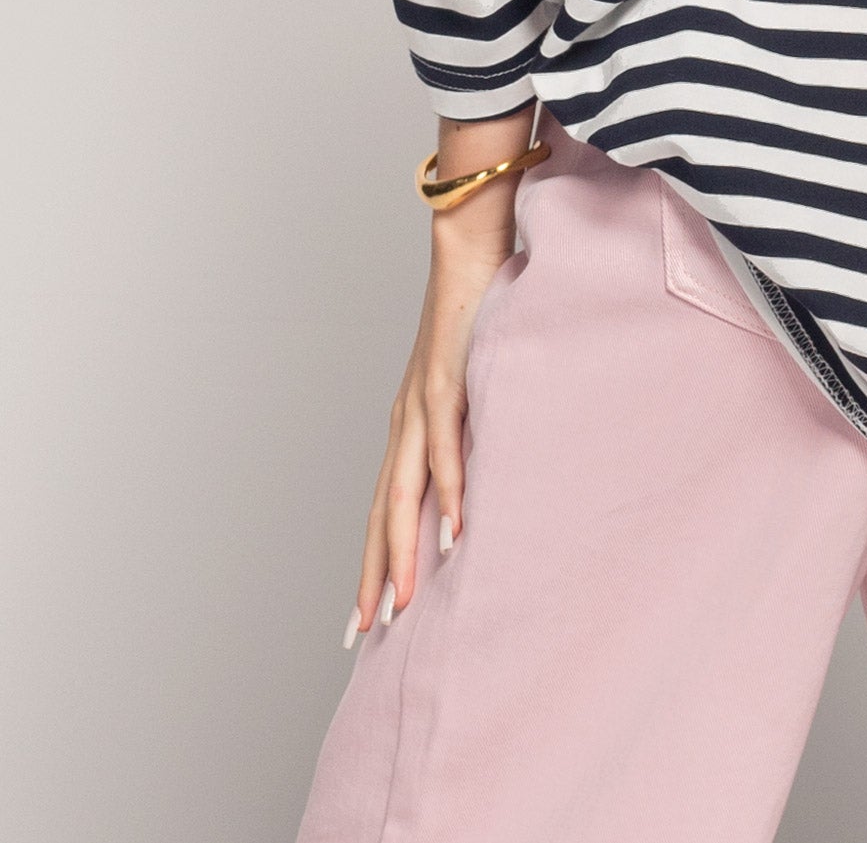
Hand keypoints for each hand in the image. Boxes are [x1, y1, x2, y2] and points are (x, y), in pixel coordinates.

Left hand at [346, 111, 533, 637]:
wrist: (474, 231)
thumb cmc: (480, 298)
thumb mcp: (479, 368)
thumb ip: (482, 410)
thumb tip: (500, 454)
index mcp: (413, 417)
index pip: (387, 502)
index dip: (375, 558)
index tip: (368, 614)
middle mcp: (408, 415)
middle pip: (383, 511)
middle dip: (375, 575)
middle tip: (366, 635)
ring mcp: (425, 398)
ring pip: (406, 491)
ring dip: (403, 551)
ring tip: (402, 604)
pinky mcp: (449, 376)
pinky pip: (450, 445)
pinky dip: (450, 491)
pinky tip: (454, 531)